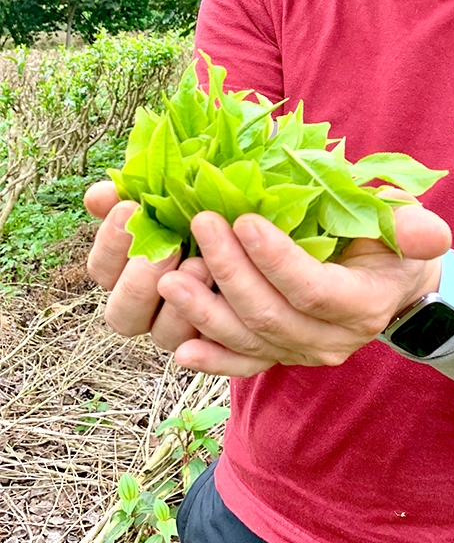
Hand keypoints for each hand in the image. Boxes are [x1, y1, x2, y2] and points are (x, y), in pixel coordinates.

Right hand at [84, 180, 209, 350]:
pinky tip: (224, 297)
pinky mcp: (219, 341)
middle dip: (139, 282)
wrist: (266, 235)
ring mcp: (183, 329)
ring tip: (202, 265)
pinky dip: (213, 330)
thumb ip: (134, 195)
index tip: (129, 210)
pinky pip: (209, 348)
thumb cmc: (213, 211)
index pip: (102, 270)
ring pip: (164, 335)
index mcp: (129, 272)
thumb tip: (98, 196)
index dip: (110, 244)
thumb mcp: (178, 197)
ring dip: (179, 306)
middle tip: (168, 250)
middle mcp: (150, 307)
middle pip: (122, 315)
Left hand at [155, 200, 452, 376]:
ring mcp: (303, 353)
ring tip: (171, 279)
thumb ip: (416, 230)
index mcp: (363, 304)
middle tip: (200, 225)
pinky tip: (181, 348)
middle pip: (272, 314)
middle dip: (231, 270)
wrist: (390, 286)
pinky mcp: (280, 357)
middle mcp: (333, 340)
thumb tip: (427, 233)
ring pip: (250, 341)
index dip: (276, 259)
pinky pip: (243, 365)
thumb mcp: (410, 228)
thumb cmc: (393, 245)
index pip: (313, 288)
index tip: (244, 219)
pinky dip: (211, 359)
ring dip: (206, 312)